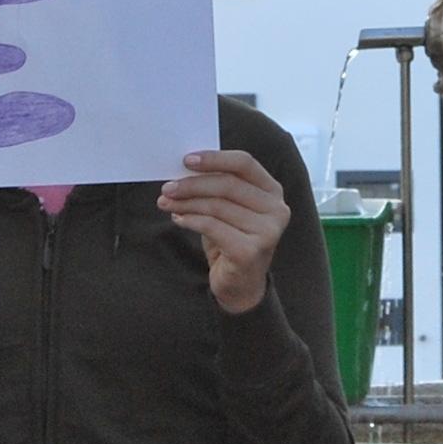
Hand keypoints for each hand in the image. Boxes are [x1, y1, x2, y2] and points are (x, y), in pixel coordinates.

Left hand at [160, 149, 289, 314]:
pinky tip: (178, 219)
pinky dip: (190, 220)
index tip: (186, 160)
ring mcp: (267, 231)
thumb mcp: (228, 208)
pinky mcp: (251, 251)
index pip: (244, 163)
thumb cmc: (231, 239)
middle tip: (167, 187)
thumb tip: (183, 170)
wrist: (241, 285)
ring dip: (186, 203)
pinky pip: (212, 227)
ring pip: (216, 206)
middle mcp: (277, 209)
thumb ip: (216, 187)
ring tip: (166, 203)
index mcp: (272, 191)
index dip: (214, 158)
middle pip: (227, 184)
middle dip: (192, 184)